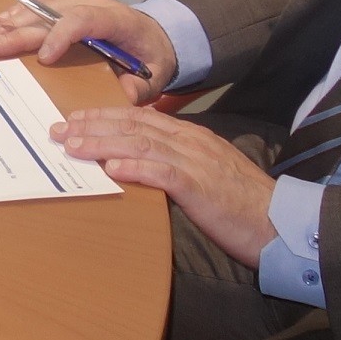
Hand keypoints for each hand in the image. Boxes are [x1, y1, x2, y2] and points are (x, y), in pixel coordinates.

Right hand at [0, 0, 175, 102]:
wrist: (158, 33)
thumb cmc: (153, 56)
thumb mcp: (155, 76)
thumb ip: (140, 87)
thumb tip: (124, 93)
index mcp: (117, 20)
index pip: (84, 19)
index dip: (61, 35)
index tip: (44, 58)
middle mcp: (97, 3)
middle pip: (54, 13)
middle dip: (22, 30)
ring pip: (44, 4)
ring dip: (15, 19)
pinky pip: (44, 0)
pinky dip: (22, 10)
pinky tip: (3, 18)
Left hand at [53, 107, 277, 265]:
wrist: (280, 222)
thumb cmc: (241, 203)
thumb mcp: (206, 174)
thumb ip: (176, 163)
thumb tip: (137, 162)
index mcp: (192, 136)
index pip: (140, 118)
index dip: (105, 117)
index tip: (75, 119)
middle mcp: (191, 142)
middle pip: (134, 126)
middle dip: (93, 126)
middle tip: (60, 131)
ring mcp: (197, 162)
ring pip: (142, 143)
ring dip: (103, 143)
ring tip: (74, 146)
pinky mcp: (201, 187)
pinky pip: (164, 172)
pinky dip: (136, 167)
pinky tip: (112, 167)